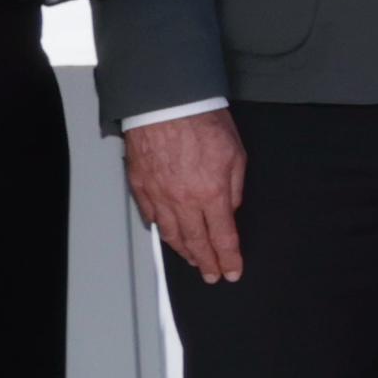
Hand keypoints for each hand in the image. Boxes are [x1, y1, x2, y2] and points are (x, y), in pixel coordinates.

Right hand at [128, 108, 249, 283]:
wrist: (166, 102)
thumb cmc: (203, 121)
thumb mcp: (236, 154)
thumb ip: (234, 187)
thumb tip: (230, 209)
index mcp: (212, 194)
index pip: (223, 238)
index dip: (229, 258)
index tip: (232, 271)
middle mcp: (183, 201)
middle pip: (196, 243)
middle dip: (206, 263)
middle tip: (212, 275)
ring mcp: (159, 195)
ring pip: (171, 233)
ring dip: (184, 251)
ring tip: (193, 260)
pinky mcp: (141, 185)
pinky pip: (150, 215)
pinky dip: (160, 228)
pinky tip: (167, 234)